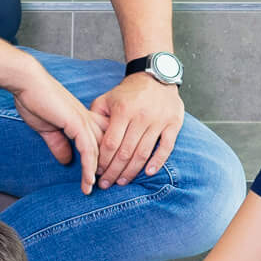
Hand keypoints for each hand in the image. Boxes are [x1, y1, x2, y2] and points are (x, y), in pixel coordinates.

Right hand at [13, 67, 103, 193]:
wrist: (27, 83)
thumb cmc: (34, 100)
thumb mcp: (46, 128)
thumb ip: (58, 144)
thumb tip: (66, 160)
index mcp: (81, 118)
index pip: (98, 140)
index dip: (99, 159)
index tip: (96, 177)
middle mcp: (87, 119)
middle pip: (104, 147)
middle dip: (103, 168)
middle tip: (101, 187)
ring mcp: (84, 121)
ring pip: (98, 151)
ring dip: (96, 173)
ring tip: (92, 189)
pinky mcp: (77, 123)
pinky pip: (88, 150)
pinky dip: (89, 167)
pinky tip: (88, 181)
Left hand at [89, 74, 184, 188]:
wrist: (156, 76)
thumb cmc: (128, 92)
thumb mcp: (108, 98)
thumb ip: (95, 116)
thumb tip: (86, 138)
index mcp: (123, 111)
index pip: (111, 143)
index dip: (103, 160)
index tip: (96, 171)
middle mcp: (141, 117)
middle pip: (125, 152)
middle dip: (113, 171)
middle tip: (106, 184)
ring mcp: (158, 121)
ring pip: (143, 153)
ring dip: (131, 172)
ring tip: (121, 182)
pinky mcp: (173, 124)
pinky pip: (166, 147)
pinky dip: (157, 162)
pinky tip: (148, 173)